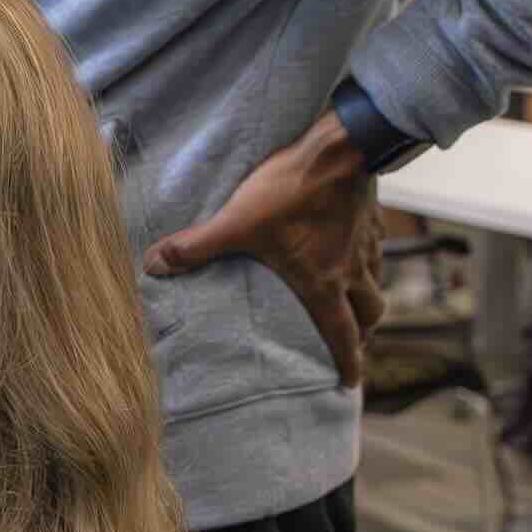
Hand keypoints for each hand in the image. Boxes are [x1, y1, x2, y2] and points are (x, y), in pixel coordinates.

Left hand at [144, 113, 385, 386]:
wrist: (340, 147)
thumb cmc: (291, 189)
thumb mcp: (236, 221)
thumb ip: (196, 246)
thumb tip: (153, 265)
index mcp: (323, 283)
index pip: (341, 335)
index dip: (347, 363)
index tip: (349, 383)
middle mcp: (352, 270)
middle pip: (370, 313)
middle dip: (363, 333)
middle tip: (354, 342)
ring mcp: (366, 243)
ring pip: (378, 281)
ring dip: (368, 296)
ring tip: (355, 300)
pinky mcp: (372, 216)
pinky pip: (377, 248)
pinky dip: (369, 258)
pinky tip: (354, 248)